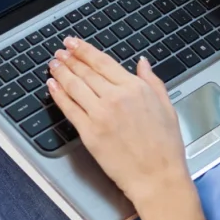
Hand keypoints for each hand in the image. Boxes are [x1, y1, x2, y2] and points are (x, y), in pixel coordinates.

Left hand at [47, 37, 190, 204]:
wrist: (157, 177)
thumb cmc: (166, 147)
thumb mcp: (167, 106)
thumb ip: (152, 81)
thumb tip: (142, 63)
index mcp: (135, 88)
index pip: (103, 62)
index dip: (85, 50)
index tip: (74, 43)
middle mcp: (116, 97)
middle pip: (86, 72)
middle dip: (70, 59)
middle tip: (60, 51)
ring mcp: (100, 115)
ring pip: (74, 86)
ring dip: (61, 72)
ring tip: (54, 64)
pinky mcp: (89, 133)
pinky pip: (69, 108)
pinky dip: (58, 94)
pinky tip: (52, 86)